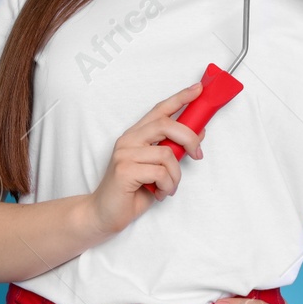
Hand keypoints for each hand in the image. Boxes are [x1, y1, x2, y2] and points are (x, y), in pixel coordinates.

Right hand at [85, 81, 205, 236]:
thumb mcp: (158, 168)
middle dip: (189, 138)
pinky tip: (160, 193)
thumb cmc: (131, 192)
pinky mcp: (124, 170)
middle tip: (197, 154)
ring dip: (176, 175)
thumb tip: (199, 133)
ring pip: (167, 154)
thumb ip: (174, 150)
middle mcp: (128, 140)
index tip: (198, 89)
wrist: (103, 215)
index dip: (180, 98)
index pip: (159, 110)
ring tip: (169, 187)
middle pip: (166, 125)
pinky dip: (168, 186)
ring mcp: (124, 154)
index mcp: (135, 136)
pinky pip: (160, 172)